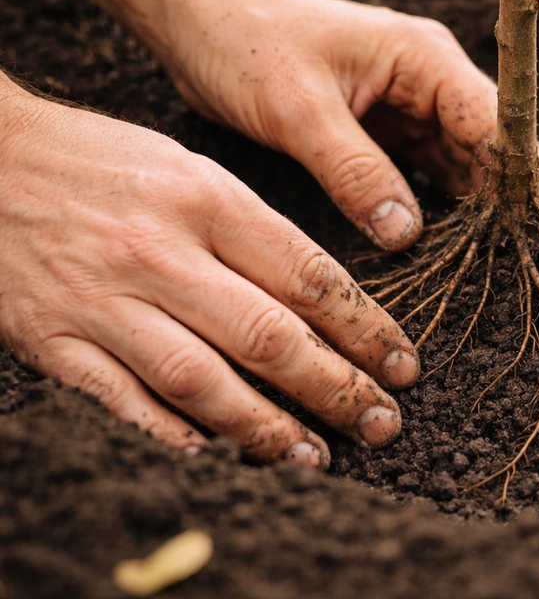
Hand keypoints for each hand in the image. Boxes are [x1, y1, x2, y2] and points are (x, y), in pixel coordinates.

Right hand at [0, 81, 418, 466]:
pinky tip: (219, 457)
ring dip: (267, 428)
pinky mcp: (54, 338)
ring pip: (203, 380)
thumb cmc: (107, 162)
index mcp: (209, 202)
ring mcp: (105, 300)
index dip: (365, 329)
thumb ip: (256, 232)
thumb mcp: (195, 170)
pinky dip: (173, 435)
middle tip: (381, 423)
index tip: (402, 364)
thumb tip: (323, 298)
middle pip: (268, 336)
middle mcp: (163, 253)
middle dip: (336, 388)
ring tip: (315, 457)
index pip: (308, 276)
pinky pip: (121, 402)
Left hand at [165, 0, 538, 250]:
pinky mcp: (381, 136)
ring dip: (475, 216)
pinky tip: (443, 254)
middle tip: (530, 268)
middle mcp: (429, 85)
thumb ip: (355, 171)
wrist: (199, 19)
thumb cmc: (247, 44)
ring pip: (461, 171)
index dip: (531, 179)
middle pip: (491, 153)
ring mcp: (408, 111)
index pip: (500, 125)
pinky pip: (423, 180)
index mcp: (426, 61)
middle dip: (510, 206)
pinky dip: (435, 215)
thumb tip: (407, 236)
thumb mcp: (300, 110)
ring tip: (497, 272)